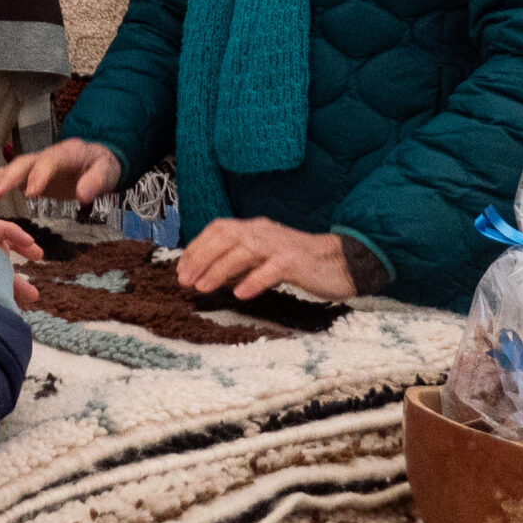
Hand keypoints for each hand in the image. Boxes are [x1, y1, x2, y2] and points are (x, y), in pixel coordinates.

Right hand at [0, 139, 120, 205]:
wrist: (99, 161)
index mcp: (66, 152)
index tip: (30, 194)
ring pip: (12, 169)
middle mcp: (47, 155)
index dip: (39, 176)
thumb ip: (96, 182)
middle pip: (23, 163)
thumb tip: (82, 195)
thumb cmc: (104, 165)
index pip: (49, 161)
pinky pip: (11, 177)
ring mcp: (37, 164)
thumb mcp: (108, 172)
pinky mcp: (31, 174)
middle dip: (7, 178)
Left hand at [173, 218, 356, 303]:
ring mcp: (280, 245)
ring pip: (244, 251)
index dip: (196, 247)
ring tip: (203, 288)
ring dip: (220, 269)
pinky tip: (241, 293)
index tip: (181, 269)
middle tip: (185, 280)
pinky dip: (254, 280)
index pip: (218, 229)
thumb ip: (239, 262)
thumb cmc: (298, 263)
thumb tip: (208, 274)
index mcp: (255, 228)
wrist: (341, 262)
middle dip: (201, 258)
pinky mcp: (296, 261)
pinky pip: (272, 269)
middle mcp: (264, 231)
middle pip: (226, 237)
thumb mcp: (263, 259)